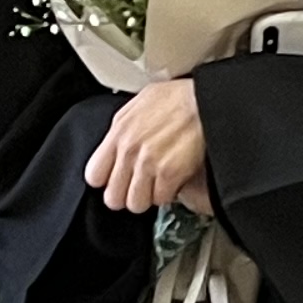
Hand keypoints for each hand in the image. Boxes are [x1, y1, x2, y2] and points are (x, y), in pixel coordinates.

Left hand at [86, 77, 208, 215]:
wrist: (208, 100)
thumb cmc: (179, 98)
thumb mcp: (141, 103)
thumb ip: (123, 127)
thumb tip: (117, 142)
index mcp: (119, 132)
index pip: (94, 176)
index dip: (108, 180)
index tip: (119, 179)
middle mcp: (129, 151)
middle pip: (113, 198)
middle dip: (127, 195)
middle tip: (141, 186)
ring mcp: (148, 164)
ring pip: (136, 204)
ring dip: (149, 196)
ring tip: (160, 183)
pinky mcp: (169, 174)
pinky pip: (162, 199)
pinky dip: (170, 193)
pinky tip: (176, 179)